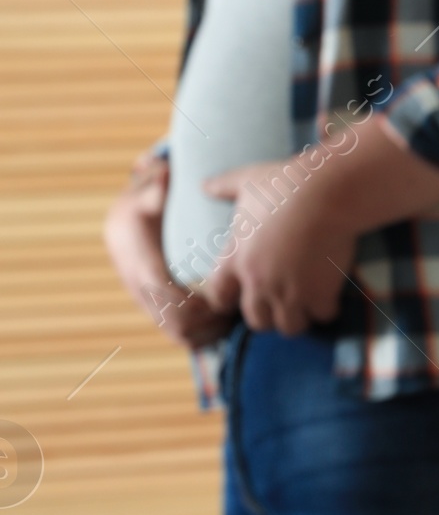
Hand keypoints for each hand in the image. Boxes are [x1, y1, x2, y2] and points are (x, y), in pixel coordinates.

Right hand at [102, 151, 236, 348]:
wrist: (120, 228)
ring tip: (239, 312)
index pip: (170, 301)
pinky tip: (228, 319)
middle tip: (242, 303)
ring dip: (213, 331)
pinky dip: (207, 336)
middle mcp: (144, 296)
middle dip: (213, 321)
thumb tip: (163, 176)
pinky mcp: (160, 315)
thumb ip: (155, 186)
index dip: (200, 305)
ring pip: (183, 338)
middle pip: (180, 327)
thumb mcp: (144, 193)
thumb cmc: (140, 208)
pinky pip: (184, 338)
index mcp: (143, 270)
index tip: (226, 294)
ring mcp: (151, 309)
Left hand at [200, 115, 438, 337]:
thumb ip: (224, 187)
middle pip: (256, 320)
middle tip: (281, 302)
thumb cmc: (285, 184)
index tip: (241, 295)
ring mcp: (289, 291)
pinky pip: (322, 316)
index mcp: (236, 259)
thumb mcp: (248, 181)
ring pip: (289, 327)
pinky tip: (331, 295)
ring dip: (298, 317)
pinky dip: (327, 308)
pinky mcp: (319, 294)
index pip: (219, 297)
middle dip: (268, 315)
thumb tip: (204, 185)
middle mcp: (258, 282)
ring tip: (307, 305)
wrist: (325, 193)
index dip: (229, 300)